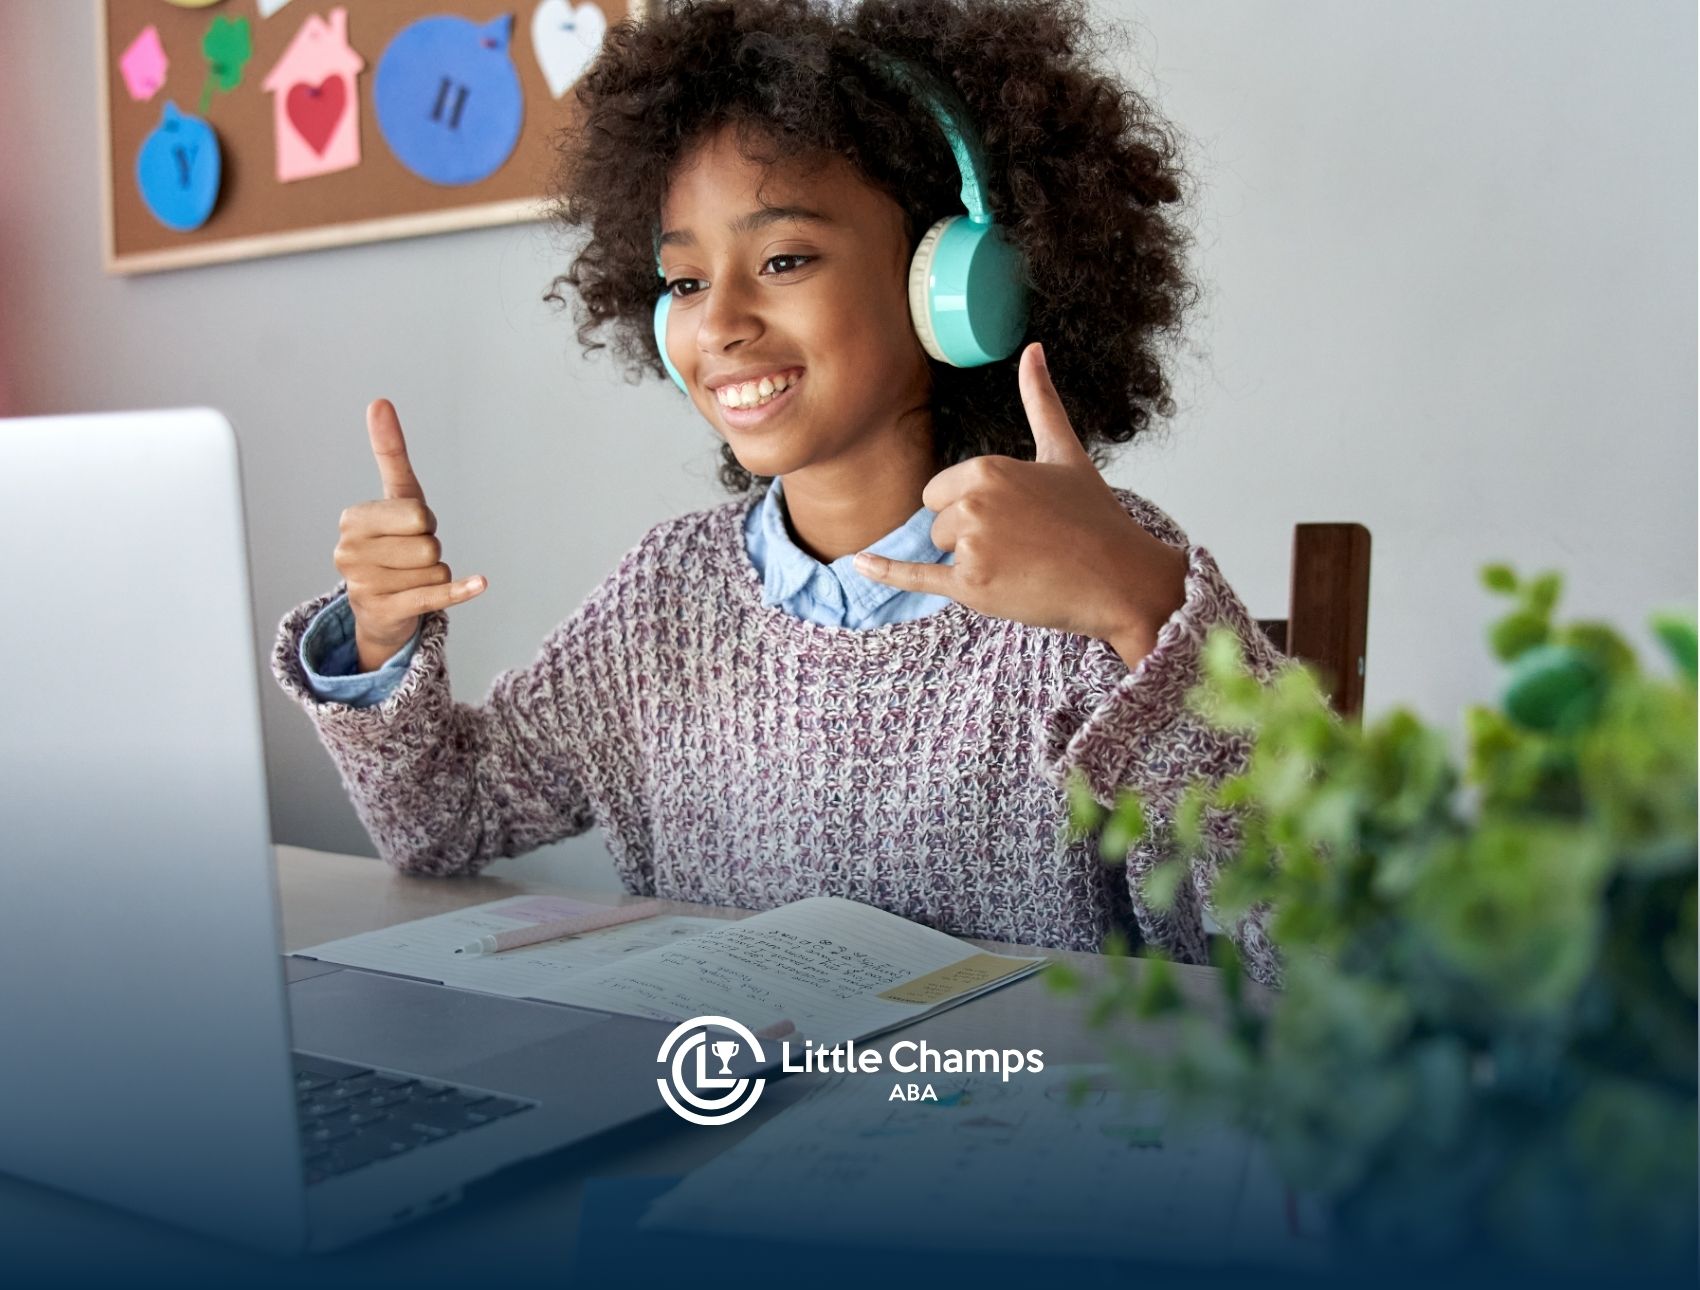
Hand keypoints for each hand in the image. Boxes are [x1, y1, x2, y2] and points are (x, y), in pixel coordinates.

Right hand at [334, 399, 486, 672]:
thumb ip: (389, 452)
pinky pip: (435, 595)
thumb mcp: (395, 497)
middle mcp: (350, 553)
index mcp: (352, 520)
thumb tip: (379, 402)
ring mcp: (363, 586)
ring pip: (436, 570)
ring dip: (435, 574)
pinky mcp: (385, 612)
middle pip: (429, 544)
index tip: (408, 529)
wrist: (379, 609)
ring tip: (410, 578)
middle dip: (430, 549)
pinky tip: (480, 583)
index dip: (424, 521)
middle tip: (410, 557)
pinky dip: (461, 590)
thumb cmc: (392, 544)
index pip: (417, 513)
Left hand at [853, 343, 1187, 666]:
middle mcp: (973, 503)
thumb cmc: (1096, 518)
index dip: (970, 507)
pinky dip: (886, 573)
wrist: (1121, 579)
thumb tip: (1033, 349)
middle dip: (968, 536)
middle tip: (1022, 544)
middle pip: (937, 522)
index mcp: (987, 468)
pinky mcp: (971, 587)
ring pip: (941, 551)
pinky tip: (859, 564)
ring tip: (1022, 565)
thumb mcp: (1064, 452)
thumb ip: (1040, 401)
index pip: (940, 491)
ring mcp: (971, 546)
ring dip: (972, 563)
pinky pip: (915, 577)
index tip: (1014, 517)